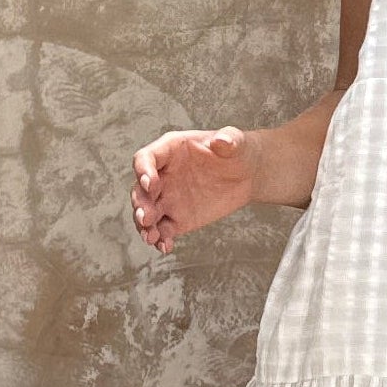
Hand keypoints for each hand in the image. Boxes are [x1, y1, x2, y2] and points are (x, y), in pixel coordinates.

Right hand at [131, 127, 255, 250]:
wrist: (247, 174)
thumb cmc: (236, 150)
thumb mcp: (235, 141)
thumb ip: (228, 138)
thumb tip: (222, 141)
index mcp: (169, 151)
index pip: (146, 159)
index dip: (143, 170)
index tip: (151, 183)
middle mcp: (162, 175)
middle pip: (140, 190)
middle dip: (141, 204)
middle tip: (146, 217)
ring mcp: (167, 198)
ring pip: (147, 212)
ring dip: (144, 225)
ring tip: (150, 237)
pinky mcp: (177, 218)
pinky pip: (163, 230)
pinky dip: (161, 239)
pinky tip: (165, 247)